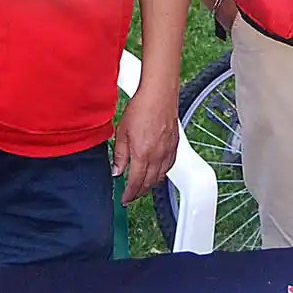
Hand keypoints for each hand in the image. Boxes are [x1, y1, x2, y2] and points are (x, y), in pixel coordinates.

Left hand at [112, 82, 178, 203]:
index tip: (124, 199)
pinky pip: (170, 165)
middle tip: (132, 195)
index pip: (136, 183)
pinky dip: (163, 173)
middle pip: (149, 183)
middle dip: (140, 192)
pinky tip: (158, 171)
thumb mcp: (122, 132)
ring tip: (143, 186)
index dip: (129, 194)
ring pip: (161, 176)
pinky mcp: (175, 144)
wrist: (159, 93)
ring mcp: (168, 150)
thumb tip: (117, 170)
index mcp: (143, 155)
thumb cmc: (141, 107)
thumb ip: (120, 155)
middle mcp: (158, 156)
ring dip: (151, 184)